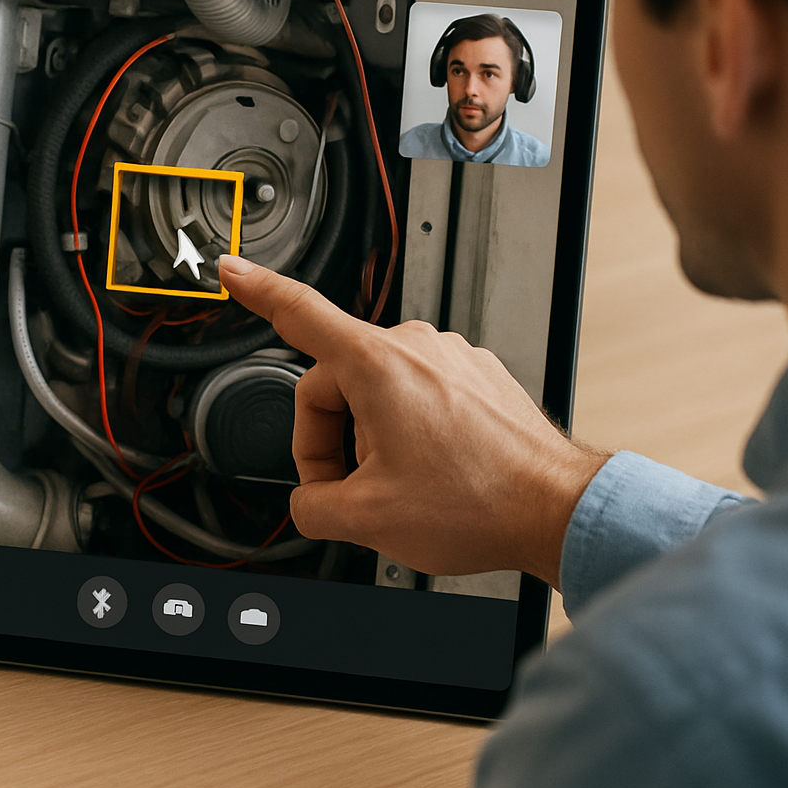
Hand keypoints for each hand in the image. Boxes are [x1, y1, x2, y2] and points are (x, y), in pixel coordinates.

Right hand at [218, 254, 608, 587]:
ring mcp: (449, 358)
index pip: (299, 313)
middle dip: (329, 442)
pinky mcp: (474, 376)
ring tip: (405, 487)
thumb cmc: (480, 502)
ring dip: (371, 441)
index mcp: (377, 365)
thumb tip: (310, 502)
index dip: (257, 289)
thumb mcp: (367, 518)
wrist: (555, 509)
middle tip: (351, 492)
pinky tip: (433, 473)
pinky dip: (410, 434)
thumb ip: (312, 506)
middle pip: (334, 385)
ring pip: (376, 395)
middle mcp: (415, 348)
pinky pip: (417, 396)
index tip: (232, 268)